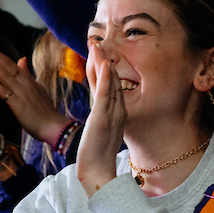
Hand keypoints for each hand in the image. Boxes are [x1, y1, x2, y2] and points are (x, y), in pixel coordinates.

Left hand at [0, 45, 69, 145]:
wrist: (53, 126)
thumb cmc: (46, 110)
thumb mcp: (38, 88)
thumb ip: (27, 74)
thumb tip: (21, 59)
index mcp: (29, 80)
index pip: (12, 64)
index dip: (0, 55)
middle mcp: (25, 83)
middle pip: (8, 66)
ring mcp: (21, 93)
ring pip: (5, 75)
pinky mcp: (17, 104)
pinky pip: (4, 92)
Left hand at [77, 44, 124, 197]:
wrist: (97, 172)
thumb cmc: (97, 155)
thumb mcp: (102, 133)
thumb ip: (103, 120)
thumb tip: (102, 113)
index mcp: (116, 113)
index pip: (110, 86)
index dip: (104, 67)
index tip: (98, 51)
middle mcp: (117, 110)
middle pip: (111, 80)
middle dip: (103, 60)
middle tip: (96, 40)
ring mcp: (112, 114)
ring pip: (109, 84)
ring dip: (104, 63)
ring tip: (98, 45)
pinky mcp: (103, 120)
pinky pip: (106, 96)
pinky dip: (106, 80)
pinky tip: (105, 66)